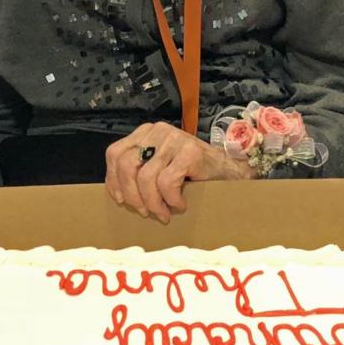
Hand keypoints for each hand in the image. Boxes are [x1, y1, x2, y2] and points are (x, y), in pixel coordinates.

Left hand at [104, 122, 255, 221]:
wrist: (229, 171)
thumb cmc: (192, 173)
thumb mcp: (160, 166)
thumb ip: (139, 171)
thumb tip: (119, 195)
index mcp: (146, 132)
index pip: (115, 153)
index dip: (114, 179)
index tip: (121, 200)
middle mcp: (157, 131)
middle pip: (127, 166)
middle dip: (133, 195)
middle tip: (146, 212)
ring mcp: (174, 139)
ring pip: (147, 178)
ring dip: (154, 203)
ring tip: (165, 213)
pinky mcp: (190, 151)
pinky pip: (167, 182)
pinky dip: (171, 199)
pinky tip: (180, 204)